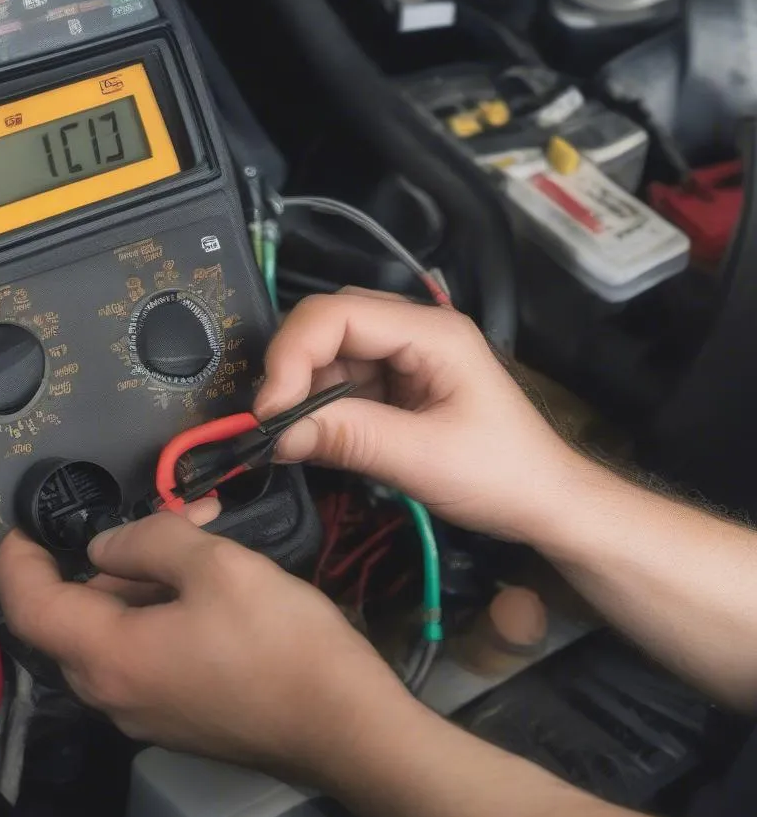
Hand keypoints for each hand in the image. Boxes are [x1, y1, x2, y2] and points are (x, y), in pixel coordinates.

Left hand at [0, 501, 403, 777]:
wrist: (348, 726)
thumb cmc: (280, 642)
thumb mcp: (216, 566)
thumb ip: (148, 542)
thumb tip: (104, 546)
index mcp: (109, 658)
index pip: (29, 608)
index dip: (16, 560)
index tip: (24, 523)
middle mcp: (113, 695)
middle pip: (78, 616)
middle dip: (112, 556)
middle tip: (164, 514)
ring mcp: (146, 712)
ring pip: (119, 631)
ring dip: (148, 577)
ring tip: (204, 535)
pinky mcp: (180, 716)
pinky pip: (148, 653)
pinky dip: (165, 608)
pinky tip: (214, 579)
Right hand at [255, 289, 584, 543]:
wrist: (546, 503)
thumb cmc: (500, 476)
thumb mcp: (422, 459)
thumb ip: (348, 437)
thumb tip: (273, 432)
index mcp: (432, 331)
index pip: (339, 314)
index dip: (292, 354)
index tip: (270, 411)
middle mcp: (415, 330)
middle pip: (329, 324)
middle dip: (293, 368)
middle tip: (272, 421)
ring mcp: (406, 355)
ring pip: (330, 353)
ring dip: (304, 391)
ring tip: (293, 435)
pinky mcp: (398, 383)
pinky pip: (343, 380)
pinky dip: (320, 406)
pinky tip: (315, 436)